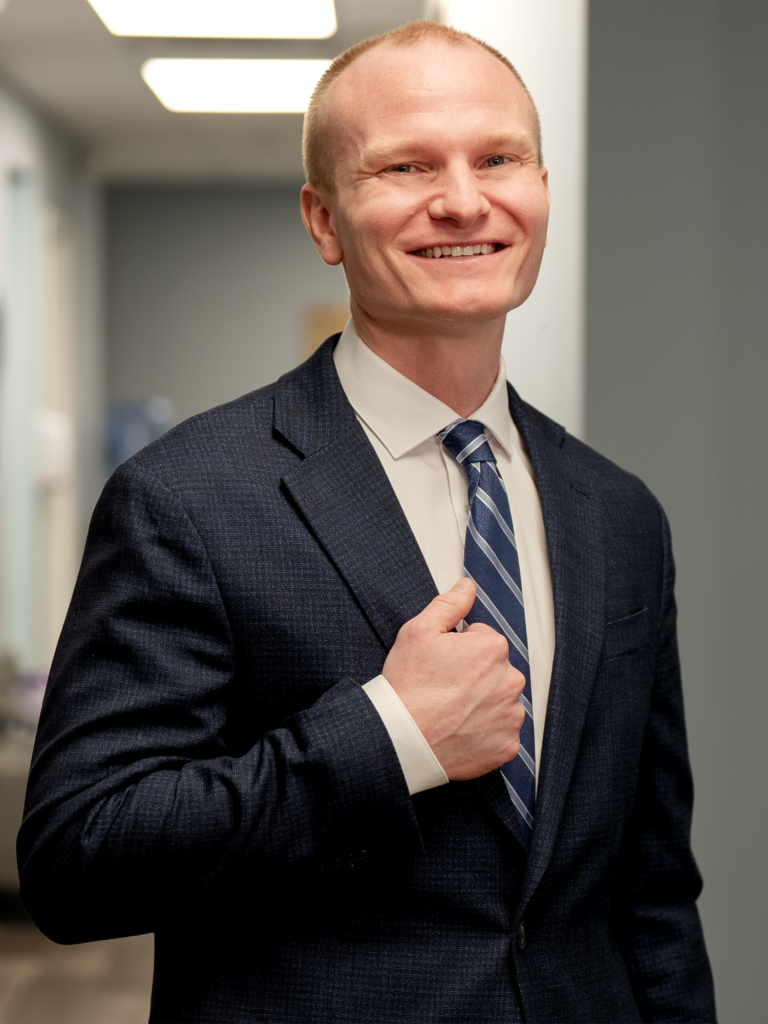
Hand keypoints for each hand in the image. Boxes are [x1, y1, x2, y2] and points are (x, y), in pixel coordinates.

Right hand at [382, 578, 525, 780]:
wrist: (401, 739)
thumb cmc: (408, 686)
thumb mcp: (419, 631)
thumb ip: (449, 604)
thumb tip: (467, 586)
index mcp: (493, 648)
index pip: (482, 640)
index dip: (458, 650)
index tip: (441, 664)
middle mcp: (510, 680)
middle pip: (494, 670)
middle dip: (474, 675)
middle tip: (443, 688)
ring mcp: (510, 716)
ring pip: (499, 701)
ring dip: (482, 703)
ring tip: (450, 711)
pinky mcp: (507, 745)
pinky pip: (501, 732)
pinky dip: (485, 732)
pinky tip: (460, 730)